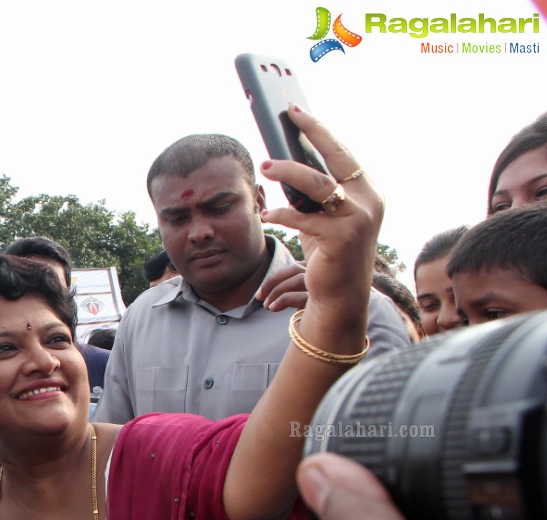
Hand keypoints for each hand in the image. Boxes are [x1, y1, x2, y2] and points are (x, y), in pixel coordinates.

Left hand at [259, 105, 381, 320]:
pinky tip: (268, 214)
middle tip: (284, 121)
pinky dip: (285, 214)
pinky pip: (306, 219)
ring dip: (290, 173)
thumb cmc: (329, 250)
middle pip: (336, 159)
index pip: (342, 152)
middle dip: (311, 135)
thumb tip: (284, 161)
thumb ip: (313, 193)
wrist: (341, 293)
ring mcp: (357, 219)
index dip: (319, 130)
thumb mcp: (323, 216)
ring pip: (320, 185)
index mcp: (366, 190)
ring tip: (266, 167)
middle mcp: (368, 201)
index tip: (297, 111)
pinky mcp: (341, 239)